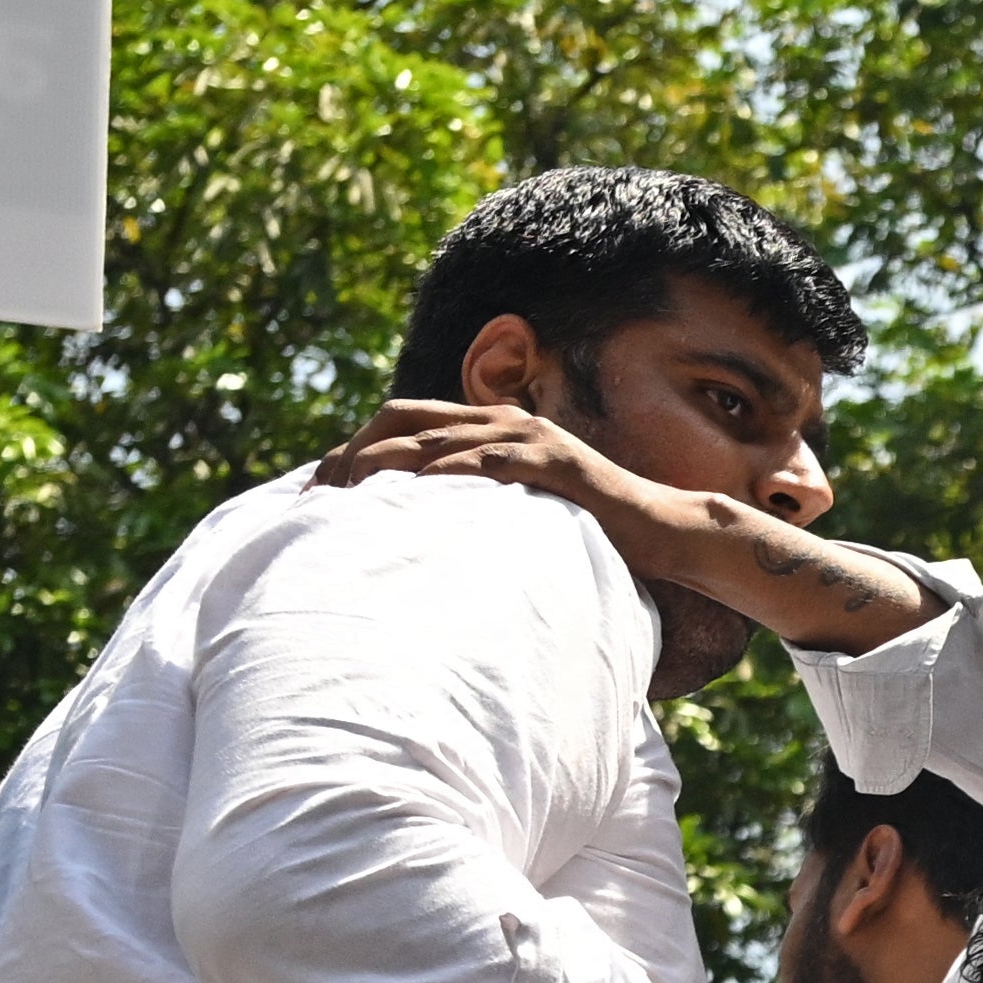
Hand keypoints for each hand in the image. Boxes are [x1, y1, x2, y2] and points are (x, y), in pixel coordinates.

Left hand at [320, 400, 937, 652]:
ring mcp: (527, 442)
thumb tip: (430, 560)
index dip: (352, 452)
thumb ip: (483, 525)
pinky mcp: (551, 466)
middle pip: (400, 422)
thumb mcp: (525, 528)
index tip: (313, 492)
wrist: (672, 540)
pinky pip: (482, 463)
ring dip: (378, 462)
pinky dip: (440, 474)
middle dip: (348, 454)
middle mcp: (504, 426)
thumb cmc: (601, 543)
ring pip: (430, 437)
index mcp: (491, 436)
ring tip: (339, 496)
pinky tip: (406, 497)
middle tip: (309, 495)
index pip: (401, 426)